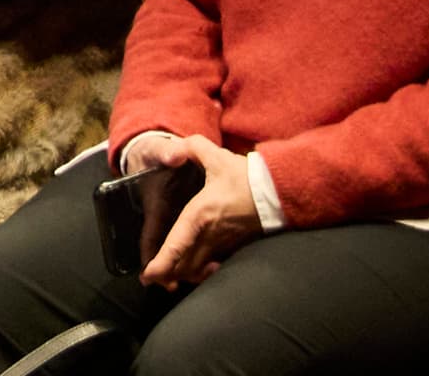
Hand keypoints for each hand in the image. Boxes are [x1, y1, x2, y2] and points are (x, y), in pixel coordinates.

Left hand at [132, 133, 262, 289]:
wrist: (280, 192)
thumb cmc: (246, 177)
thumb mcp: (215, 157)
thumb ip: (190, 148)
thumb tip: (173, 151)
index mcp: (199, 216)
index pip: (177, 245)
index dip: (161, 263)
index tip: (147, 276)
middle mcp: (210, 234)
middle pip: (185, 264)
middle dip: (168, 274)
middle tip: (153, 280)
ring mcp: (225, 243)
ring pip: (200, 267)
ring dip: (185, 274)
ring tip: (171, 277)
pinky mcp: (236, 246)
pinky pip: (215, 263)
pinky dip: (203, 269)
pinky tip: (198, 270)